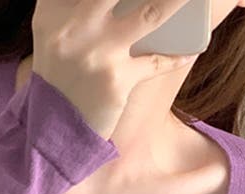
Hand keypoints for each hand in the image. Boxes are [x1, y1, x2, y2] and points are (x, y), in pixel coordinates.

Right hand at [30, 0, 202, 139]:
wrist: (52, 129)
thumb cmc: (61, 75)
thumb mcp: (55, 30)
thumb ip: (77, 4)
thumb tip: (130, 3)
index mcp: (54, 6)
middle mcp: (74, 23)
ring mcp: (97, 52)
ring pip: (150, 13)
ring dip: (178, 1)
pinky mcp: (116, 81)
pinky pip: (157, 62)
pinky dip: (178, 55)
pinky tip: (192, 48)